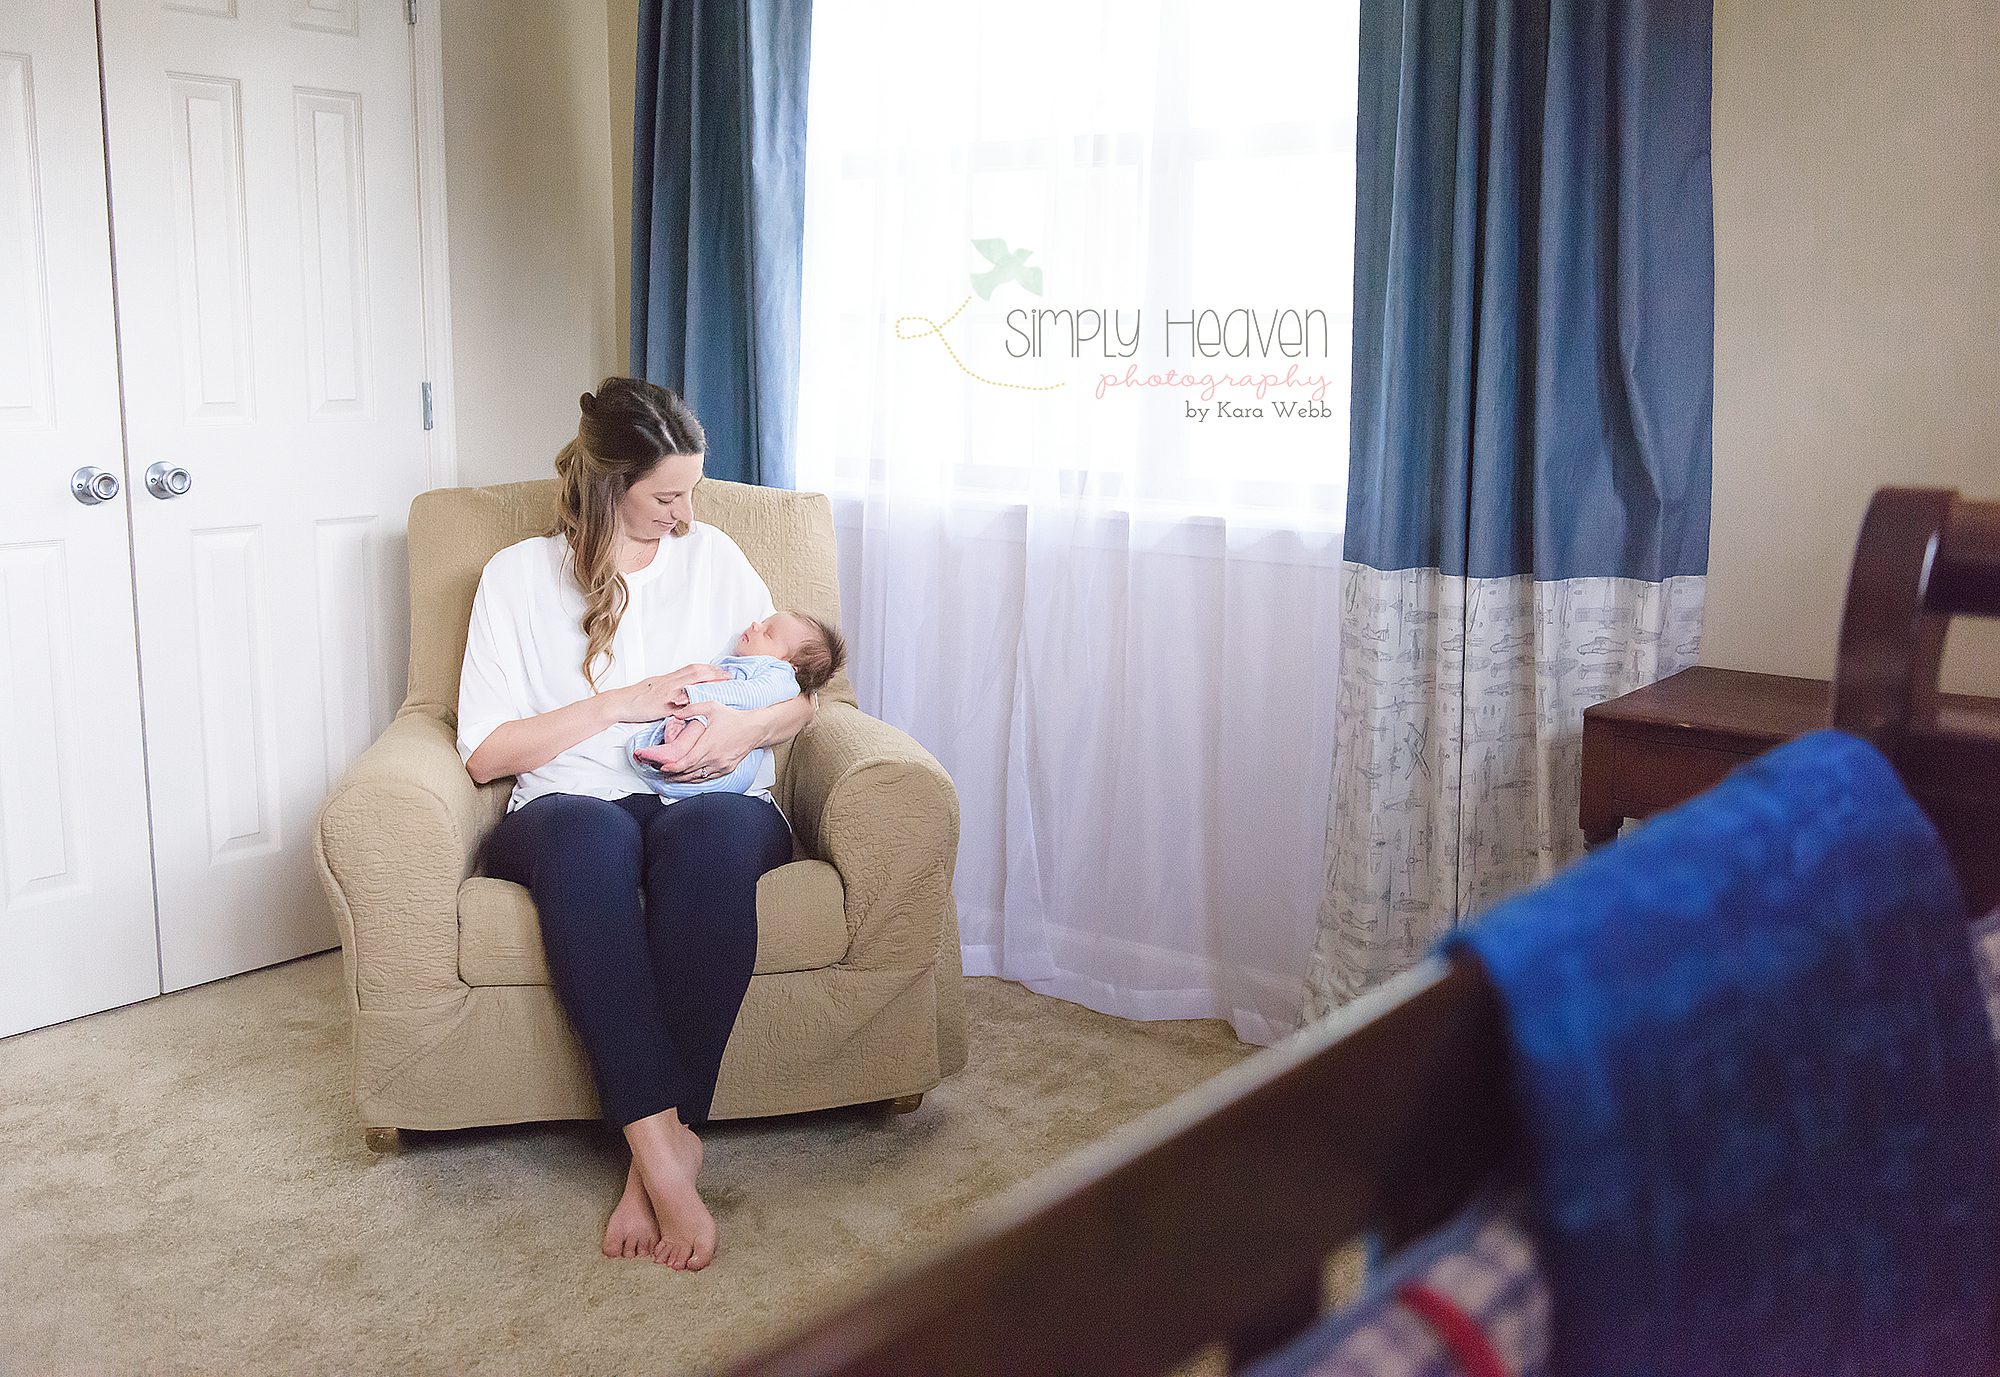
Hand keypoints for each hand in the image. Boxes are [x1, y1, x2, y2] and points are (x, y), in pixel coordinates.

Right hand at [604, 665, 727, 723]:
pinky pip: (681, 703)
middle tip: (729, 676)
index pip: (692, 668)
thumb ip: (669, 685)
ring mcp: (667, 694)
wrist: (619, 703)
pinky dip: (694, 702)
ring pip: (691, 684)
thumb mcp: (654, 686)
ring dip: (709, 683)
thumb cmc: (635, 696)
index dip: (708, 668)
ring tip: (723, 685)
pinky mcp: (663, 706)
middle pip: (695, 673)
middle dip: (714, 673)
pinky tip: (705, 703)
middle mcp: (669, 682)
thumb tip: (682, 688)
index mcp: (668, 678)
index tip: (721, 670)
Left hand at [645, 699, 755, 781]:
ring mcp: (721, 765)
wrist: (754, 729)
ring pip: (698, 777)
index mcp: (708, 744)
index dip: (672, 767)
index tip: (663, 767)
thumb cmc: (733, 718)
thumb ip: (691, 709)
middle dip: (674, 774)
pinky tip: (690, 777)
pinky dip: (697, 778)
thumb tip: (675, 713)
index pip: (685, 762)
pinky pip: (708, 778)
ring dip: (684, 779)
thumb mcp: (711, 707)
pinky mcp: (726, 769)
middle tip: (663, 773)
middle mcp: (714, 758)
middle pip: (689, 772)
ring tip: (673, 777)